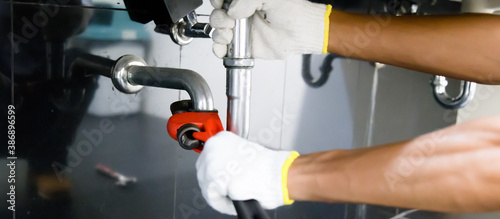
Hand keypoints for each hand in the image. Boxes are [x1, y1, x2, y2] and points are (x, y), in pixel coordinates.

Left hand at [196, 131, 299, 214]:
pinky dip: (222, 204)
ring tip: (234, 196)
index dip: (215, 172)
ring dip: (220, 195)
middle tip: (228, 190)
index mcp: (221, 138)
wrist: (277, 173)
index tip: (220, 178)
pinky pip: (212, 198)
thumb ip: (229, 157)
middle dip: (215, 184)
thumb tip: (224, 168)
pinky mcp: (215, 180)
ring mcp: (212, 163)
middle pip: (203, 173)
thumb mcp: (244, 152)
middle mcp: (213, 147)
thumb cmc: (268, 166)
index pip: (207, 158)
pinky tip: (234, 201)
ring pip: (207, 187)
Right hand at [209, 0, 331, 58]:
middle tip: (231, 21)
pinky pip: (223, 48)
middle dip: (219, 17)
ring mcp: (241, 29)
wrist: (302, 33)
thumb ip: (247, 0)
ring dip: (219, 32)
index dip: (219, 1)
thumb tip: (232, 11)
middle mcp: (242, 13)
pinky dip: (219, 49)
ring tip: (230, 34)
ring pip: (217, 30)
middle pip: (216, 13)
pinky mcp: (243, 46)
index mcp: (246, 0)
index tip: (223, 4)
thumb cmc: (293, 12)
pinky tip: (224, 48)